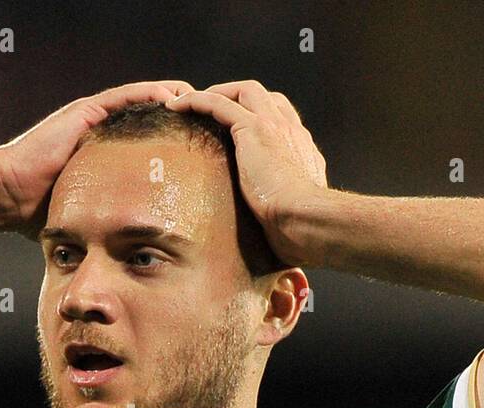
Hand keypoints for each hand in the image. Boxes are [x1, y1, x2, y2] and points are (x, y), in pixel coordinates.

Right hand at [0, 80, 196, 239]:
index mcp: (104, 154)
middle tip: (209, 120)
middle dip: (179, 117)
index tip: (201, 147)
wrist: (9, 195)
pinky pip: (123, 97)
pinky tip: (174, 94)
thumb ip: (109, 226)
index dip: (174, 141)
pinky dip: (148, 93)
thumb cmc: (39, 212)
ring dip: (171, 99)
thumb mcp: (88, 218)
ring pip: (140, 101)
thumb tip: (132, 260)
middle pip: (149, 117)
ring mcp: (91, 119)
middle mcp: (100, 132)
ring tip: (200, 100)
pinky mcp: (84, 113)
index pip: (147, 142)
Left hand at [165, 80, 327, 265]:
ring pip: (244, 91)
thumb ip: (282, 214)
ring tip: (192, 104)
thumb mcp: (293, 218)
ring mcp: (274, 126)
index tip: (236, 134)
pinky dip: (197, 99)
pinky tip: (177, 106)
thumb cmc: (301, 231)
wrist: (306, 222)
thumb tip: (273, 239)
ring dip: (218, 92)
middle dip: (239, 98)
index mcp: (302, 153)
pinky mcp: (254, 128)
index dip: (259, 120)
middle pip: (266, 98)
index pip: (283, 123)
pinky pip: (219, 102)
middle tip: (213, 112)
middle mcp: (291, 133)